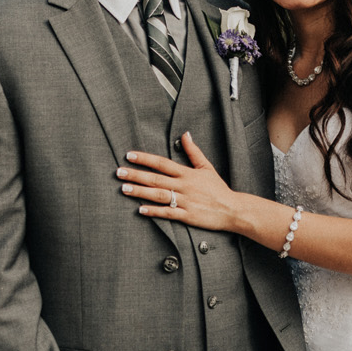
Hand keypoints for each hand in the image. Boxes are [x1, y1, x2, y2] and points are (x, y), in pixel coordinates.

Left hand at [118, 133, 240, 231]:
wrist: (232, 209)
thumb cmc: (218, 189)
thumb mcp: (207, 167)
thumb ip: (194, 151)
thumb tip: (185, 134)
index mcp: (187, 173)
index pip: (162, 163)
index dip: (145, 159)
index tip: (129, 156)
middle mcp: (184, 186)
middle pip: (156, 179)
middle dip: (136, 175)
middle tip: (119, 173)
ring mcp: (185, 202)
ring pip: (158, 195)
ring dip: (140, 192)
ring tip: (124, 189)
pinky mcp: (187, 216)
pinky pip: (167, 213)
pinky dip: (154, 211)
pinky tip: (140, 209)